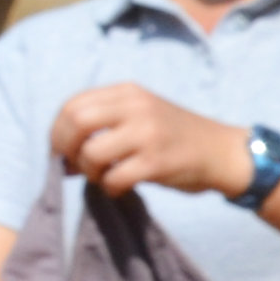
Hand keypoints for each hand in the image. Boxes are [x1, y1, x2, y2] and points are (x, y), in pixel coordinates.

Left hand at [51, 83, 253, 196]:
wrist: (222, 152)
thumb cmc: (175, 138)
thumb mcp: (141, 115)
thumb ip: (104, 124)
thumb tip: (61, 156)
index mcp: (129, 92)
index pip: (73, 105)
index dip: (58, 131)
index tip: (64, 150)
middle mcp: (137, 107)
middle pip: (75, 122)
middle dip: (66, 149)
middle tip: (75, 165)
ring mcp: (147, 134)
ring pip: (91, 152)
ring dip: (89, 171)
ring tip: (103, 176)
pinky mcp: (157, 162)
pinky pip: (114, 177)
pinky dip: (110, 187)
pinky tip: (120, 187)